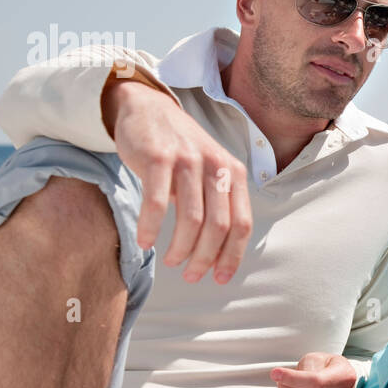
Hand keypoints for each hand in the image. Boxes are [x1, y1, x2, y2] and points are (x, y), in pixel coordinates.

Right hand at [104, 80, 252, 283]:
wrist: (147, 109)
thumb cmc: (180, 151)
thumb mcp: (208, 174)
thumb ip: (218, 206)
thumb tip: (219, 256)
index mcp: (233, 174)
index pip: (242, 224)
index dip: (232, 256)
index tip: (219, 278)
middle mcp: (216, 166)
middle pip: (218, 226)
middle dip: (205, 258)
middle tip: (190, 275)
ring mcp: (188, 160)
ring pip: (191, 219)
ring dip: (180, 248)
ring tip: (170, 261)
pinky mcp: (158, 157)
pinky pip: (156, 203)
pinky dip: (151, 228)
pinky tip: (145, 242)